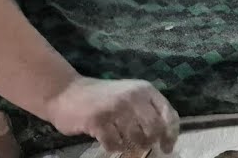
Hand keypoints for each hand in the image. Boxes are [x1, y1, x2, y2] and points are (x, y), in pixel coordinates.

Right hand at [43, 77, 179, 153]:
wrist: (67, 93)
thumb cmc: (103, 98)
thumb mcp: (130, 96)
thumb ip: (147, 109)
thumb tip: (166, 135)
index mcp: (145, 89)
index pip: (168, 114)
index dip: (171, 134)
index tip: (167, 147)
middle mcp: (133, 96)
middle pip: (154, 129)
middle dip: (149, 141)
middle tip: (140, 144)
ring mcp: (116, 108)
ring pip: (135, 138)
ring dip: (129, 143)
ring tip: (120, 137)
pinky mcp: (98, 120)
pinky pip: (114, 144)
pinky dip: (113, 146)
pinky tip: (108, 139)